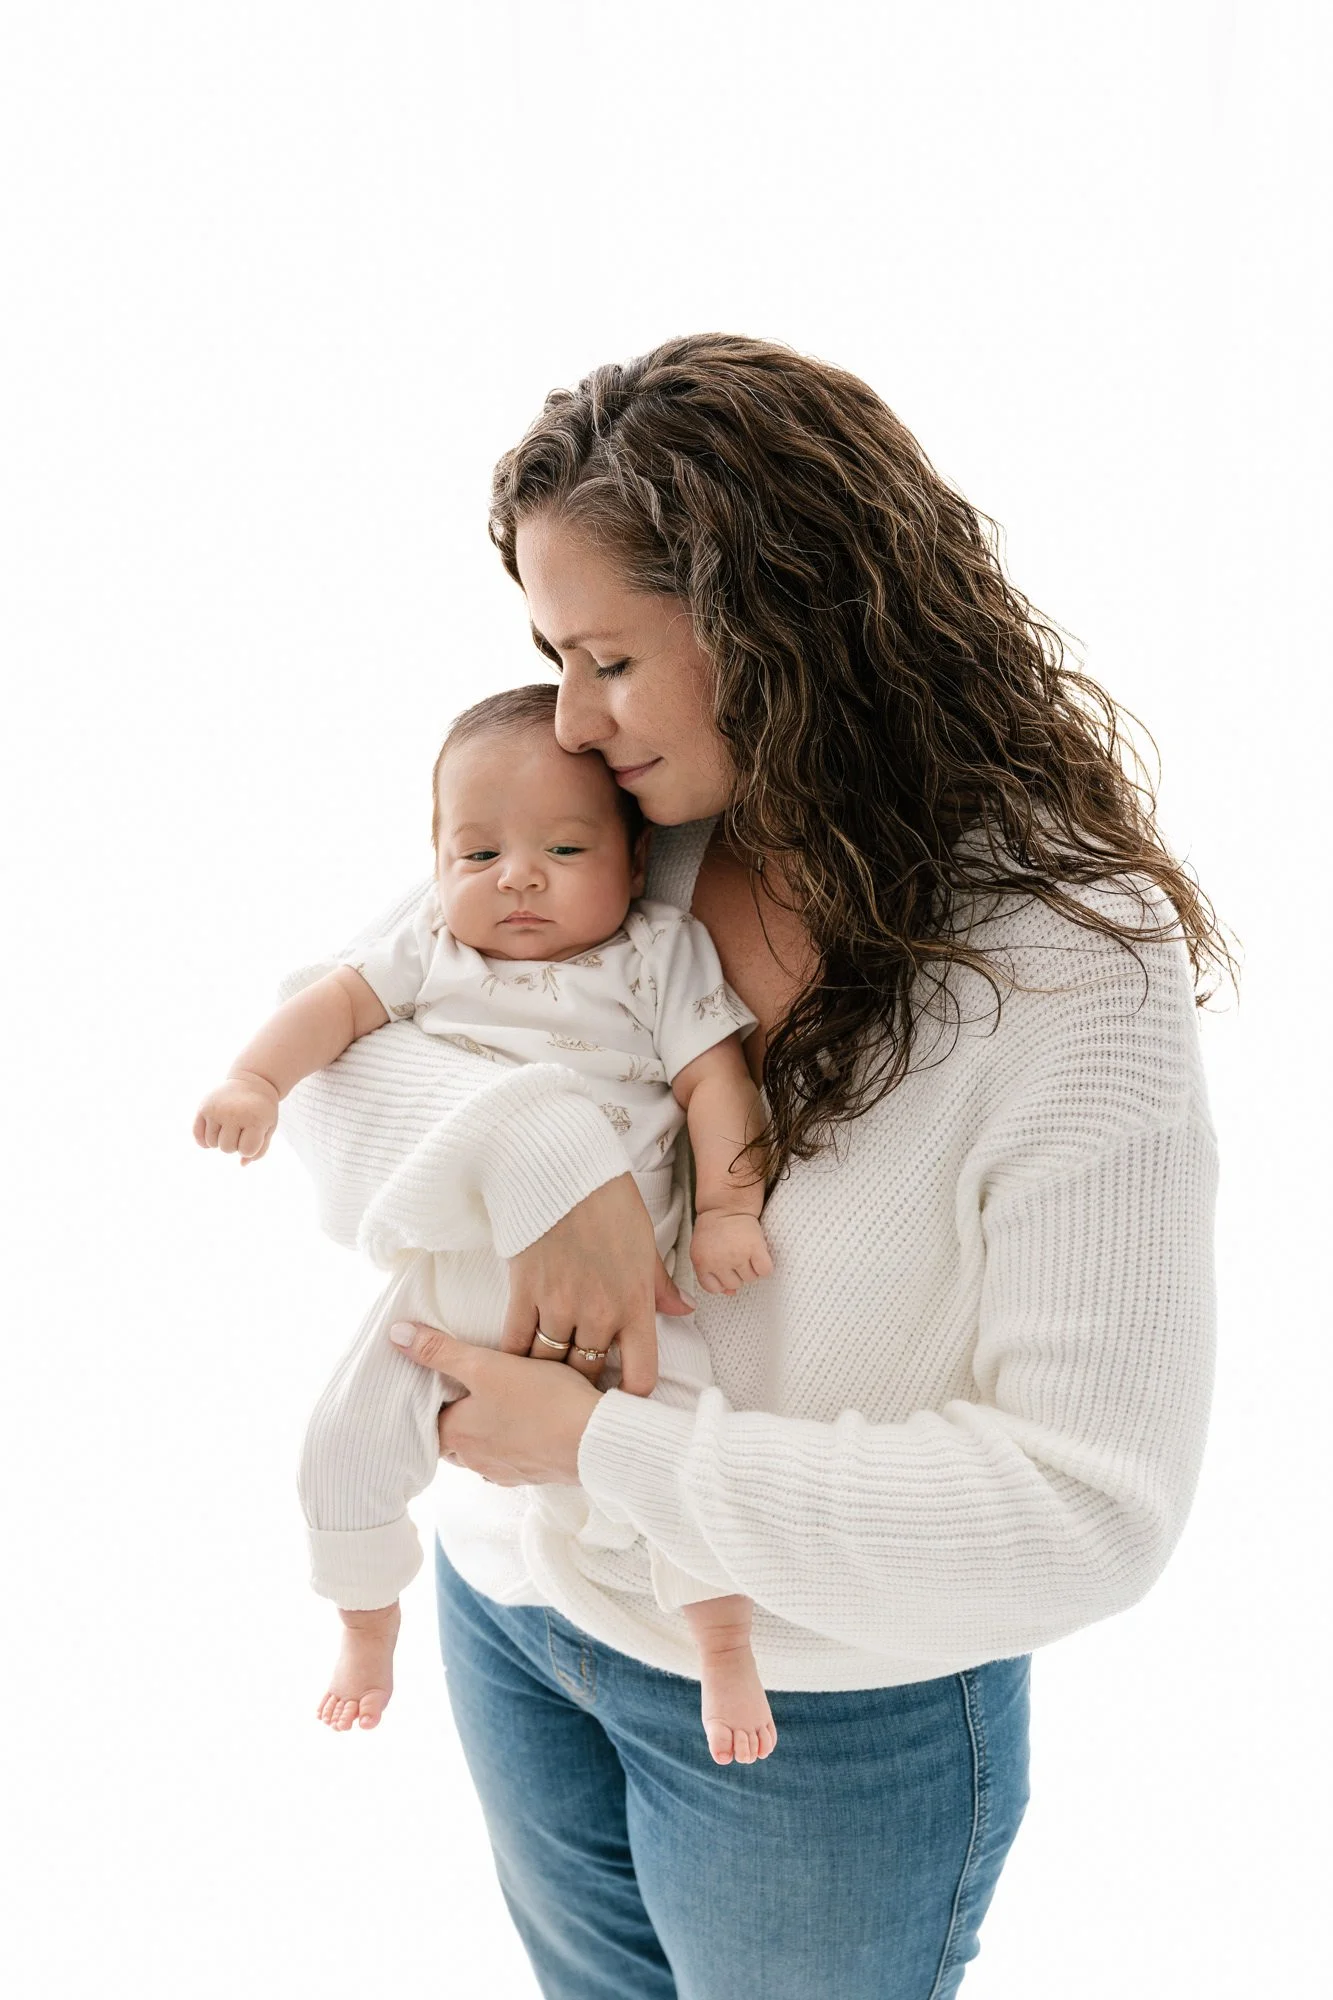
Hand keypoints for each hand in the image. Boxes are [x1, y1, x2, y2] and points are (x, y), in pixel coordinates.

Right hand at [193, 1073, 279, 1164]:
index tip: (254, 1134)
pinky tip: (214, 1134)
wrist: (253, 1082)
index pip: (246, 1151)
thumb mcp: (268, 1128)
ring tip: (230, 1126)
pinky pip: (198, 1135)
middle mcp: (233, 1113)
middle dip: (234, 1144)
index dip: (250, 1147)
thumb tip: (242, 1164)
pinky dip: (204, 1141)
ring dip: (220, 1141)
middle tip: (241, 1129)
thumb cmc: (262, 1110)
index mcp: (254, 1119)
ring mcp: (216, 1109)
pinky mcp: (203, 1107)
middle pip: (227, 1148)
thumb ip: (259, 1150)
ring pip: (212, 1144)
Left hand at [385, 1320, 599, 1485]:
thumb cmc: (542, 1401)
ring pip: (482, 1451)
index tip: (439, 1384)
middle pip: (453, 1439)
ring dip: (486, 1433)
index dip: (430, 1402)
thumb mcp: (486, 1366)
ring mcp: (506, 1472)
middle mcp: (475, 1461)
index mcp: (456, 1436)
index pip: (426, 1421)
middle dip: (457, 1419)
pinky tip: (530, 1423)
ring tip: (500, 1404)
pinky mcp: (534, 1474)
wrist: (596, 1440)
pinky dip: (514, 1443)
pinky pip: (513, 1458)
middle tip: (468, 1390)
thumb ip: (441, 1351)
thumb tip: (396, 1335)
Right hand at [497, 1172, 694, 1396]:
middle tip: (577, 1383)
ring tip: (546, 1373)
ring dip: (548, 1370)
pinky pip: (516, 1342)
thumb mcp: (646, 1242)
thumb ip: (660, 1286)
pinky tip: (516, 1360)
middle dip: (583, 1382)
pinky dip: (515, 1356)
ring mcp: (558, 1305)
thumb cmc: (608, 1200)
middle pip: (587, 1374)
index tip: (622, 1393)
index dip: (631, 1394)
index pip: (639, 1375)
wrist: (561, 1167)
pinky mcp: (523, 1292)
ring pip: (550, 1364)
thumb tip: (683, 1310)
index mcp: (634, 1303)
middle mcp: (597, 1313)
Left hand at [689, 1210, 773, 1295]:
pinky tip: (759, 1255)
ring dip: (751, 1269)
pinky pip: (765, 1271)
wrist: (726, 1205)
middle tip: (735, 1255)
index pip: (713, 1288)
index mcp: (701, 1262)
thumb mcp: (704, 1252)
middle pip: (734, 1284)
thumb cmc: (714, 1229)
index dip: (720, 1280)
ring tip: (746, 1252)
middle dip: (737, 1273)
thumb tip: (731, 1293)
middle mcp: (718, 1261)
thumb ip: (711, 1275)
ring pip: (751, 1279)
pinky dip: (764, 1266)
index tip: (723, 1268)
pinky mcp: (755, 1247)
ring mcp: (737, 1255)